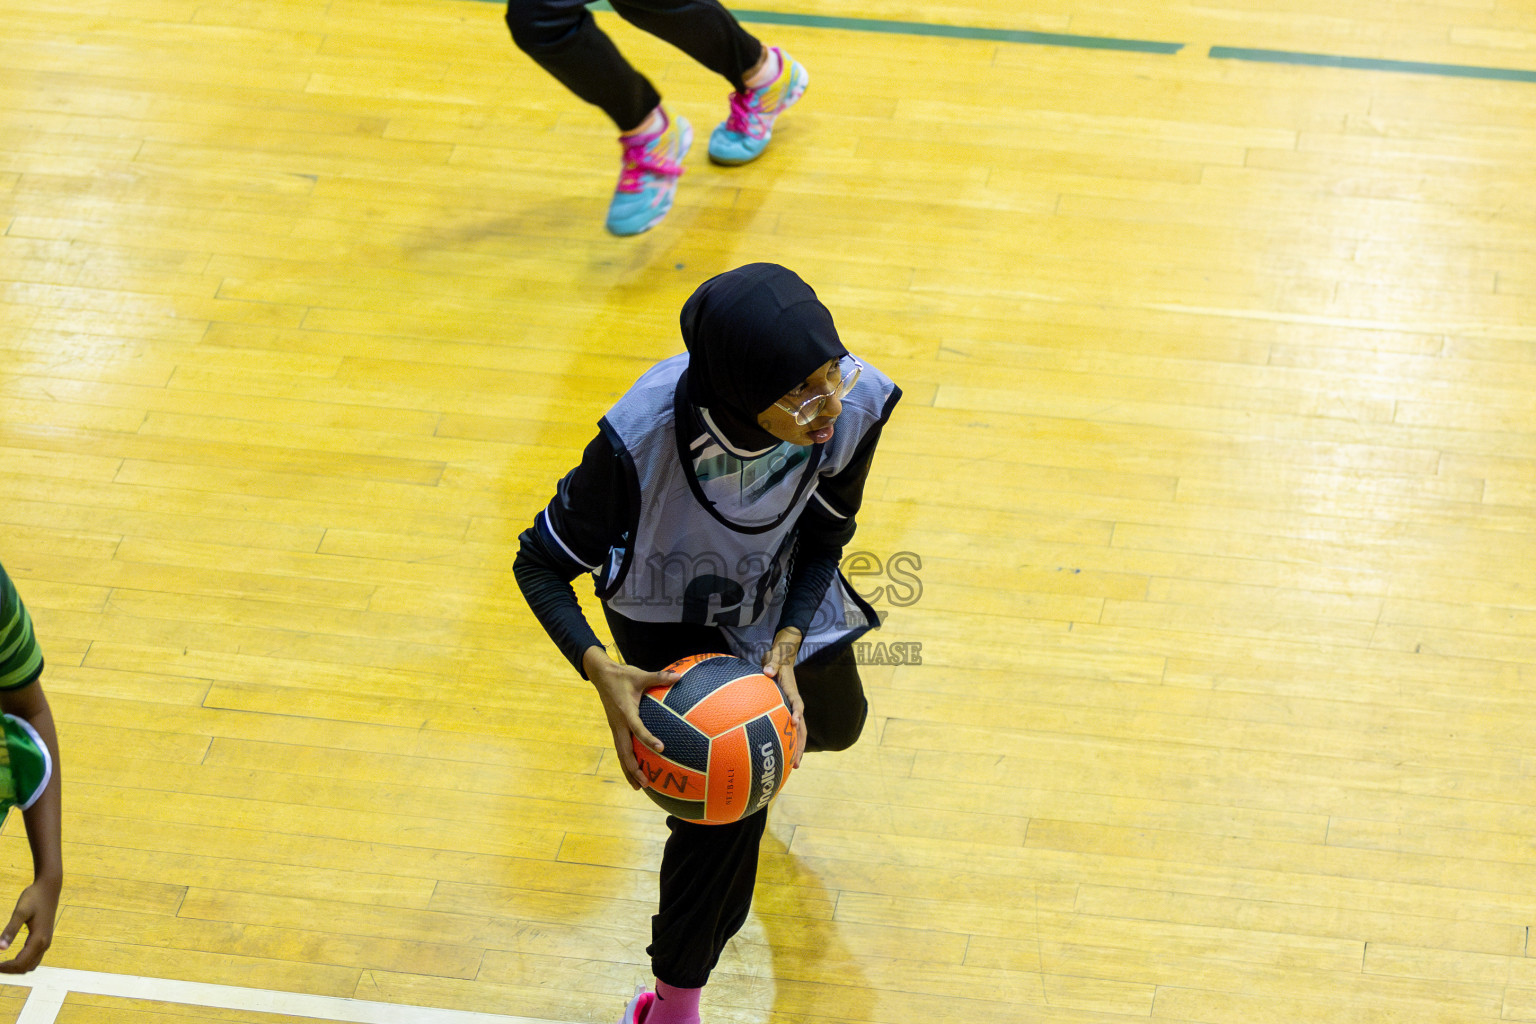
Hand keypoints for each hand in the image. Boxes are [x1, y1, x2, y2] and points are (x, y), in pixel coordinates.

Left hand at [0, 876, 58, 973]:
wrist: (49, 888)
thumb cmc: (33, 898)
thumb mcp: (19, 912)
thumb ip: (10, 930)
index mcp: (39, 940)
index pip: (20, 963)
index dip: (4, 968)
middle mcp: (45, 944)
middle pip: (26, 967)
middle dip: (9, 970)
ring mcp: (46, 942)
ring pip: (31, 965)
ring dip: (16, 968)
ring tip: (1, 964)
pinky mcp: (45, 939)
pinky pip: (34, 958)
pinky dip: (22, 963)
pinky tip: (11, 957)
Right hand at [583, 647, 678, 790]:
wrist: (601, 676)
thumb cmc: (622, 675)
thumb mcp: (641, 675)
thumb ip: (660, 677)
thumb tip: (680, 677)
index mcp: (626, 711)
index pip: (638, 728)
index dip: (648, 739)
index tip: (662, 749)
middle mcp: (618, 724)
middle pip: (624, 752)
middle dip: (634, 769)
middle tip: (646, 783)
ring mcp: (615, 728)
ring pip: (621, 754)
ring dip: (629, 771)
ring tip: (639, 787)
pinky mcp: (615, 729)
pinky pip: (621, 749)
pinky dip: (627, 762)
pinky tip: (636, 771)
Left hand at [761, 628, 805, 768]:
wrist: (782, 656)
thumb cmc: (777, 658)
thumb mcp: (773, 658)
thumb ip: (771, 664)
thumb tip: (767, 670)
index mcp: (792, 692)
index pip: (797, 704)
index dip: (797, 714)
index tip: (794, 722)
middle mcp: (795, 703)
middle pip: (802, 727)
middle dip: (800, 745)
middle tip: (796, 763)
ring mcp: (792, 708)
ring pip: (799, 732)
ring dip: (798, 748)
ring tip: (794, 766)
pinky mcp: (786, 711)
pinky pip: (789, 729)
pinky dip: (789, 742)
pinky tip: (783, 755)